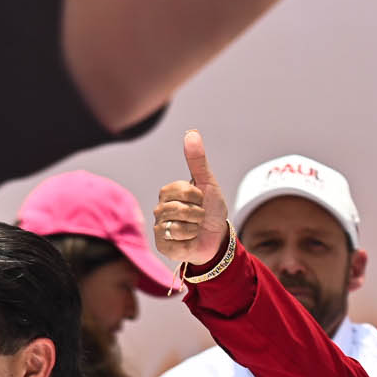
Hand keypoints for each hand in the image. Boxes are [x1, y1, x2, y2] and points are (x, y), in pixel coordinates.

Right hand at [151, 129, 229, 266]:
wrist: (217, 238)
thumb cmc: (211, 209)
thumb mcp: (208, 183)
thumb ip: (198, 160)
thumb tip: (191, 132)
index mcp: (168, 191)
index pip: (185, 191)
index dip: (200, 198)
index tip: (202, 201)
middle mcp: (160, 208)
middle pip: (180, 209)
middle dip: (198, 214)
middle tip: (200, 217)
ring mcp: (159, 226)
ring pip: (178, 225)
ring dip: (195, 227)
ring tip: (195, 228)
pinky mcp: (161, 244)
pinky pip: (175, 239)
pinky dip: (189, 240)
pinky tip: (189, 240)